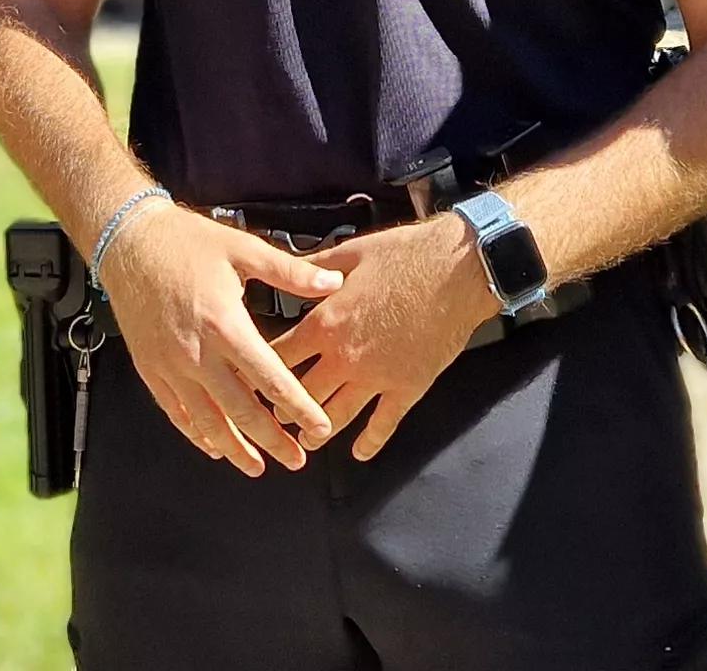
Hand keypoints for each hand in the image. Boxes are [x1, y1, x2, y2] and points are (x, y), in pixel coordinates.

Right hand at [95, 199, 343, 475]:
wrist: (128, 240)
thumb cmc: (184, 241)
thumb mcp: (242, 249)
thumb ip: (290, 272)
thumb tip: (332, 283)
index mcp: (225, 324)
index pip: (270, 378)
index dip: (298, 406)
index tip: (319, 426)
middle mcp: (196, 352)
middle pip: (241, 410)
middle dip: (272, 440)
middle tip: (296, 459)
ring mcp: (170, 364)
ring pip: (206, 420)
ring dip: (234, 447)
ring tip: (257, 465)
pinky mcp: (150, 368)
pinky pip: (175, 411)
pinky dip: (195, 433)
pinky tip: (212, 445)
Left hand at [268, 215, 494, 459]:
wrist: (458, 270)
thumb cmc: (406, 255)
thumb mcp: (350, 253)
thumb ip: (314, 268)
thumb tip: (288, 268)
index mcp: (325, 323)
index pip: (277, 356)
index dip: (258, 369)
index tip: (248, 377)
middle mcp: (345, 358)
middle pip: (300, 394)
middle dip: (283, 407)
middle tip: (273, 414)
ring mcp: (377, 378)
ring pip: (336, 416)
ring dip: (317, 431)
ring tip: (307, 439)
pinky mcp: (407, 388)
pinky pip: (384, 424)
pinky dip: (370, 442)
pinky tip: (360, 453)